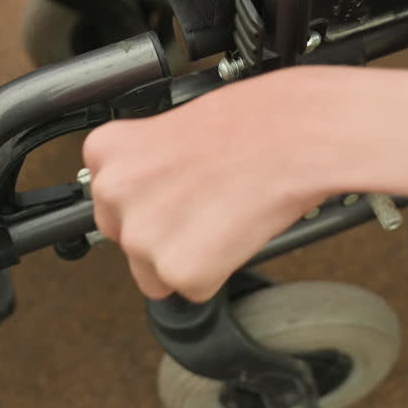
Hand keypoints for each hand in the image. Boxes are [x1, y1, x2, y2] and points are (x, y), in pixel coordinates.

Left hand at [84, 65, 407, 301]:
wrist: (300, 132)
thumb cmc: (257, 118)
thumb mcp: (178, 126)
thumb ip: (149, 165)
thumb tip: (154, 197)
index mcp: (107, 150)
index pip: (112, 202)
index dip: (153, 202)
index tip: (178, 192)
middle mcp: (114, 192)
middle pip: (131, 242)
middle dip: (167, 235)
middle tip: (210, 204)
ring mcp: (143, 235)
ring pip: (159, 273)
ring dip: (194, 255)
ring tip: (229, 213)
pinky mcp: (181, 269)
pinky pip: (196, 289)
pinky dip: (221, 270)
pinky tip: (239, 230)